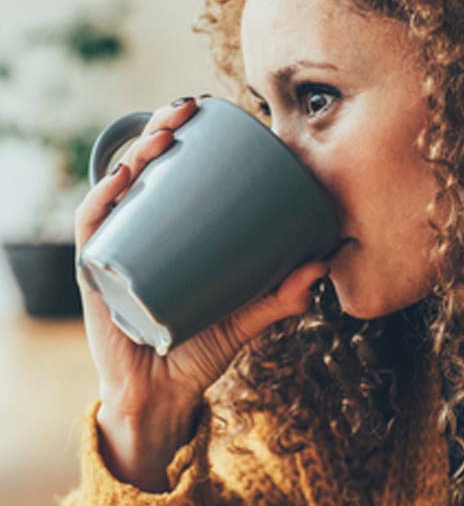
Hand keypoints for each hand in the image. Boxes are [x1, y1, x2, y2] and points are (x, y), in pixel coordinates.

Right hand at [75, 96, 329, 422]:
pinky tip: (122, 180)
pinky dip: (103, 202)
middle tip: (188, 108)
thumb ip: (286, 294)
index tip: (207, 109)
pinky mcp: (97, 279)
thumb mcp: (250, 316)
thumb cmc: (202, 349)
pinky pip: (93, 232)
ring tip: (164, 134)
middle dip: (160, 130)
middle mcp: (137, 235)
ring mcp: (114, 253)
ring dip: (135, 154)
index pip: (169, 173)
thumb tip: (328, 259)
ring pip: (116, 190)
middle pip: (142, 170)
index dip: (180, 135)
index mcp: (168, 234)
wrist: (164, 397)